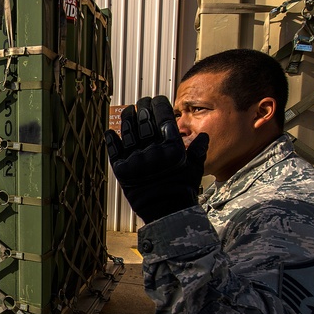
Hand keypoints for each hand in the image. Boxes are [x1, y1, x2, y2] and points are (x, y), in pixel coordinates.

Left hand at [105, 96, 207, 222]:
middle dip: (143, 107)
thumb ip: (197, 151)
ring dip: (127, 118)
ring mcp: (137, 161)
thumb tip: (203, 135)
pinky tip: (111, 132)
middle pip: (145, 122)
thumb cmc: (182, 190)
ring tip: (128, 110)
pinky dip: (112, 140)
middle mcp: (154, 152)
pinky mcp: (123, 171)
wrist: (166, 214)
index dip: (160, 105)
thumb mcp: (195, 169)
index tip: (157, 99)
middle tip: (142, 101)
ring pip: (129, 133)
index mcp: (172, 149)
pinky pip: (115, 151)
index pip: (164, 118)